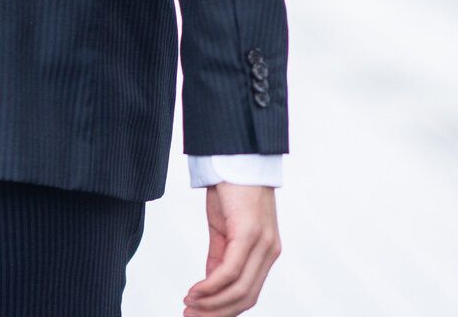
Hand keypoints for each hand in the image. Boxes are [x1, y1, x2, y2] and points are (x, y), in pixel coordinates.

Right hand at [185, 182, 279, 315]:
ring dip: (211, 304)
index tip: (199, 316)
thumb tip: (210, 285)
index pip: (248, 294)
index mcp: (266, 252)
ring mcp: (262, 244)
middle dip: (216, 314)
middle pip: (245, 298)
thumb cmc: (231, 189)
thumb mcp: (223, 229)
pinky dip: (210, 287)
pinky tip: (193, 291)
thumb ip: (220, 257)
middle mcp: (269, 252)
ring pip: (239, 290)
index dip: (224, 310)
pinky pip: (229, 271)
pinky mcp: (249, 234)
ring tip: (188, 307)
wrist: (236, 156)